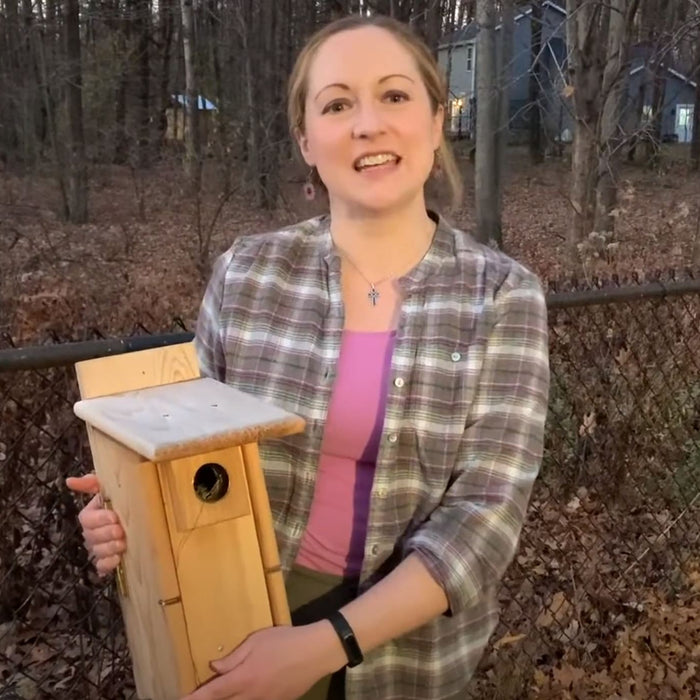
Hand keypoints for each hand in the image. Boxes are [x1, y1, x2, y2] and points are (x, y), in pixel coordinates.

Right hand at [66, 474, 125, 575]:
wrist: (141, 518)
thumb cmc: (122, 501)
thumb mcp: (109, 489)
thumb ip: (92, 483)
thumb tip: (69, 481)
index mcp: (90, 515)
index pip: (86, 519)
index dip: (99, 519)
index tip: (115, 517)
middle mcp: (91, 533)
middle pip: (91, 537)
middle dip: (106, 534)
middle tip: (121, 531)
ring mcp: (98, 548)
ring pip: (97, 552)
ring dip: (109, 548)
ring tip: (123, 544)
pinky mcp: (107, 561)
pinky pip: (101, 566)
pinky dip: (108, 564)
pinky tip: (118, 559)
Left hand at [181, 623, 344, 699]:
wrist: (316, 652)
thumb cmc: (285, 640)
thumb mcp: (257, 641)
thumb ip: (234, 657)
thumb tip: (213, 668)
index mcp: (244, 677)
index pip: (213, 693)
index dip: (195, 698)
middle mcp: (251, 695)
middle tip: (197, 696)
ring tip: (220, 693)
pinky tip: (244, 693)